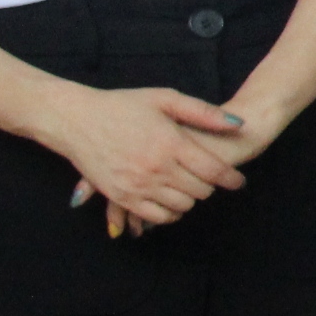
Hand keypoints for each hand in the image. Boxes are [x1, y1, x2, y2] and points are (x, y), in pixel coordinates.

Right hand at [47, 85, 251, 228]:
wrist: (76, 119)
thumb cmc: (123, 105)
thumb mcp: (165, 99)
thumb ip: (203, 113)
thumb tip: (239, 125)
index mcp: (170, 143)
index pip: (213, 171)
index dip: (231, 179)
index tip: (238, 182)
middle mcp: (155, 167)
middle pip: (200, 191)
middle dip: (210, 186)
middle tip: (209, 178)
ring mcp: (136, 185)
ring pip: (181, 206)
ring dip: (191, 198)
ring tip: (189, 186)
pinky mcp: (120, 197)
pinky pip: (156, 216)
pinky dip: (169, 212)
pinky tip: (170, 198)